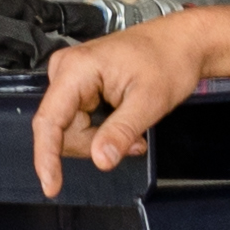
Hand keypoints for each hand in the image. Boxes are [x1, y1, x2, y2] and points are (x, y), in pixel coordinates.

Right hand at [31, 19, 204, 194]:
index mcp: (75, 69)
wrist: (182, 42)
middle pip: (61, 131)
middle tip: (133, 140)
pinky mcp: (78, 85)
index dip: (46, 157)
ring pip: (70, 130)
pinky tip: (124, 120)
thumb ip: (121, 131)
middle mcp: (65, 70)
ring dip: (101, 139)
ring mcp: (70, 77)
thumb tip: (100, 159)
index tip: (52, 187)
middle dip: (94, 144)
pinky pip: (79, 122)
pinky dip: (102, 130)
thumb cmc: (169, 60)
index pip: (48, 121)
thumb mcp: (149, 101)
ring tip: (134, 127)